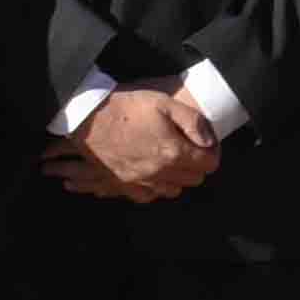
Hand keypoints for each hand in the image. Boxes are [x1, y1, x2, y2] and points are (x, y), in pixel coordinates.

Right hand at [45, 86, 219, 203]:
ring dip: (178, 177)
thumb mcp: (164, 103)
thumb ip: (193, 122)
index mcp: (172, 152)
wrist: (87, 117)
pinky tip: (153, 172)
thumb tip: (209, 141)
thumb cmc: (126, 107)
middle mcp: (159, 172)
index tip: (206, 144)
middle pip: (194, 179)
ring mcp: (140, 181)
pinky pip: (149, 196)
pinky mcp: (123, 184)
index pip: (209, 165)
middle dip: (197, 165)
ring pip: (173, 191)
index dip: (212, 153)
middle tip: (190, 149)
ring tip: (171, 159)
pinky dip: (156, 187)